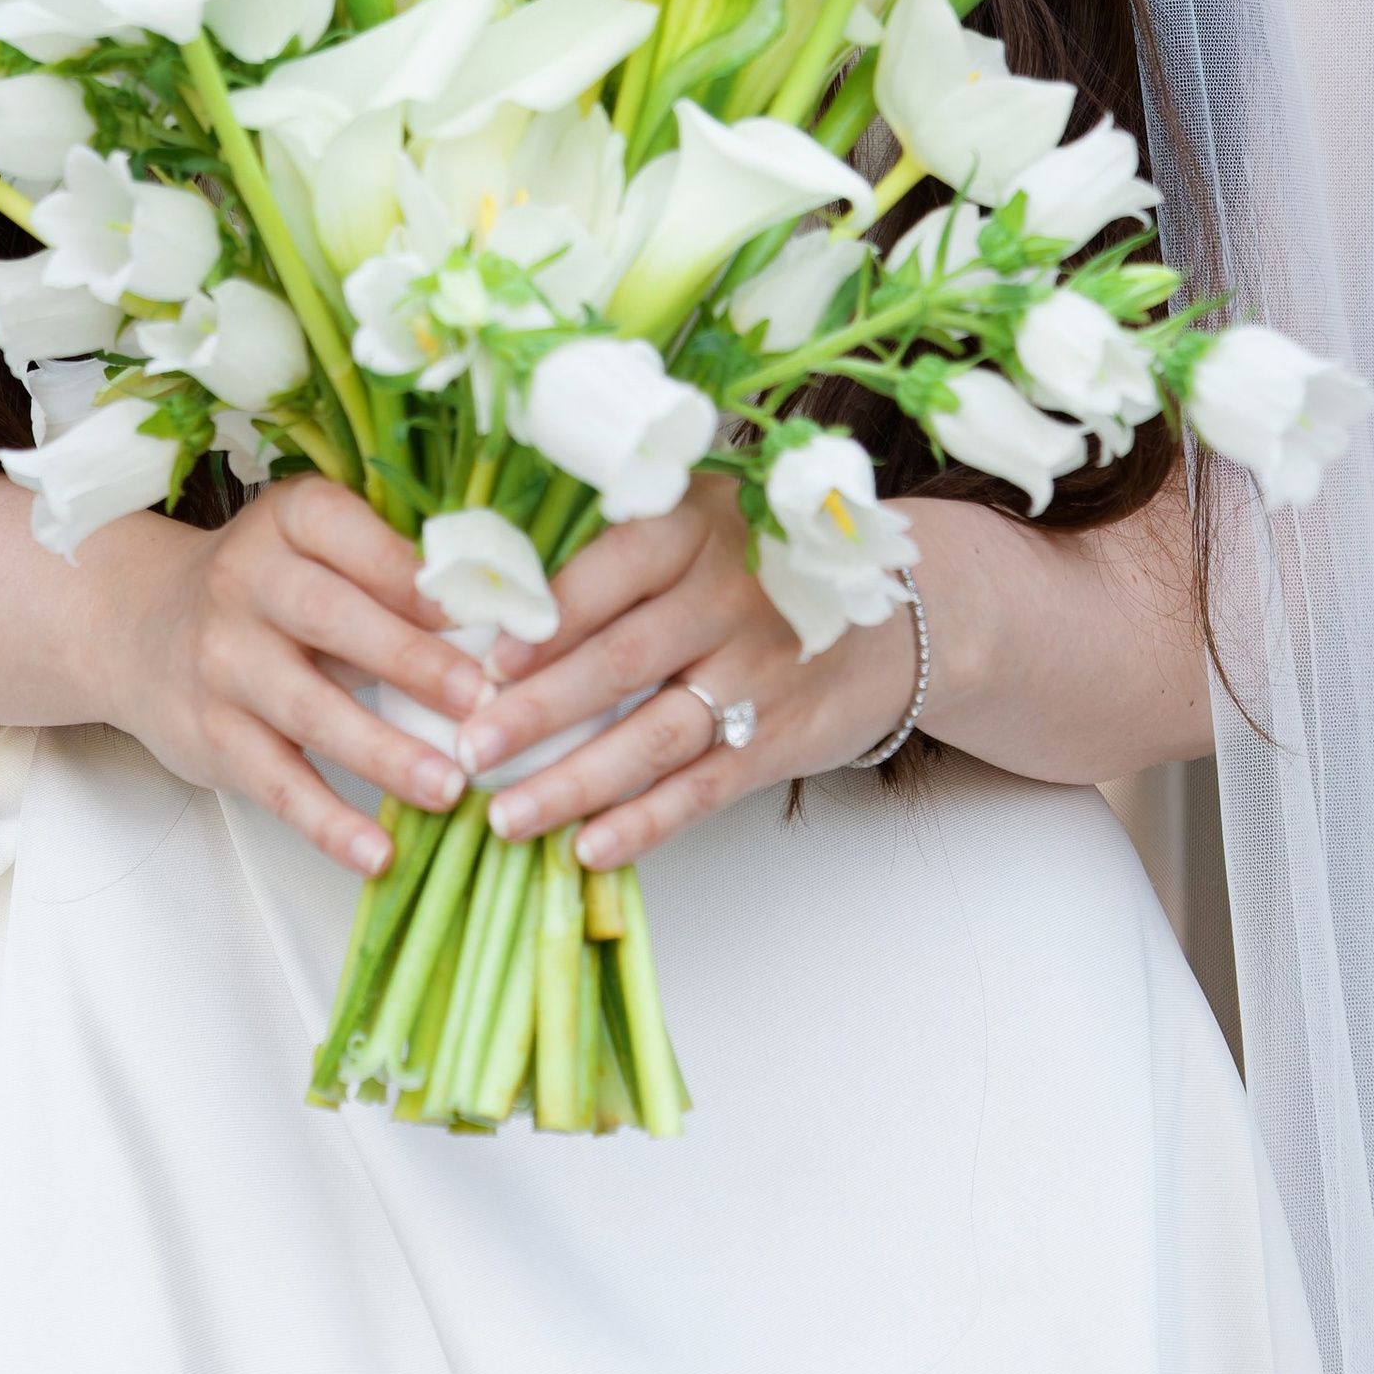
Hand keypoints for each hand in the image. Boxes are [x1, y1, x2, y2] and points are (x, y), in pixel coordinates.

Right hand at [87, 483, 490, 879]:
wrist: (136, 625)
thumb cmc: (265, 585)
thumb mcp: (311, 547)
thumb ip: (387, 566)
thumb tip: (503, 607)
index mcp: (287, 522)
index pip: (346, 532)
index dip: (410, 571)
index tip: (481, 608)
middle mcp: (245, 585)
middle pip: (331, 619)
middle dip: (412, 661)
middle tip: (484, 701)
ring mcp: (224, 664)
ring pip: (308, 710)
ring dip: (383, 752)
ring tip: (449, 787)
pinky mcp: (213, 738)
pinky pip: (276, 784)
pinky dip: (327, 824)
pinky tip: (377, 851)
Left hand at [456, 478, 917, 868]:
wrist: (902, 616)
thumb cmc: (762, 565)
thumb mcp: (701, 524)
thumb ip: (617, 550)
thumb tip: (492, 600)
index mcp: (695, 527)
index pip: (611, 570)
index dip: (548, 619)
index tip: (487, 663)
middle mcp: (729, 596)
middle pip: (621, 660)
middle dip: (538, 712)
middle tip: (470, 748)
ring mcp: (760, 672)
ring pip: (654, 736)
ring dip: (576, 782)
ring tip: (507, 817)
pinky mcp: (780, 737)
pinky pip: (701, 787)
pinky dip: (645, 823)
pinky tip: (590, 848)